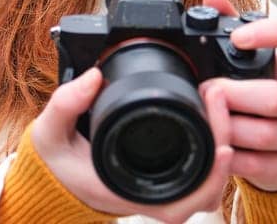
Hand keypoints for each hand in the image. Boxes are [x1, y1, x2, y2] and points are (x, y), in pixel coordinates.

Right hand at [30, 67, 236, 222]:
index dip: (214, 174)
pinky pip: (203, 170)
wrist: (54, 177)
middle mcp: (155, 198)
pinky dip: (212, 145)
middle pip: (211, 184)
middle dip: (225, 140)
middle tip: (218, 96)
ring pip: (213, 178)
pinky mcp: (168, 179)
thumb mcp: (51, 133)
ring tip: (216, 100)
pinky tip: (209, 112)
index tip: (224, 144)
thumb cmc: (57, 163)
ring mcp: (165, 191)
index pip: (189, 196)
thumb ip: (66, 104)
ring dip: (222, 141)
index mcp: (134, 194)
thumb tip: (93, 77)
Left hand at [198, 0, 276, 191]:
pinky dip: (235, 159)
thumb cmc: (256, 91)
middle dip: (234, 96)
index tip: (238, 38)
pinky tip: (219, 151)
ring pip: (266, 134)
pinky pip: (263, 165)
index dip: (275, 33)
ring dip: (229, 128)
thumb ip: (230, 25)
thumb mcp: (245, 61)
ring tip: (208, 121)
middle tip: (206, 91)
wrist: (274, 147)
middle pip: (276, 98)